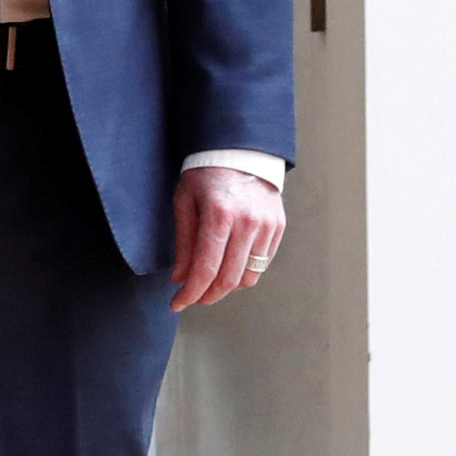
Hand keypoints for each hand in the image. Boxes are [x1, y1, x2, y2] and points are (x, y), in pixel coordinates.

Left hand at [170, 167, 286, 311]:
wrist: (240, 152)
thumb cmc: (206, 176)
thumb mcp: (184, 203)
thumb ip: (184, 243)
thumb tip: (181, 279)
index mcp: (219, 215)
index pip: (206, 269)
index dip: (190, 293)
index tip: (177, 304)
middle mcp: (247, 223)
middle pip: (229, 279)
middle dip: (207, 296)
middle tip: (192, 298)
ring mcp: (267, 226)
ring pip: (249, 277)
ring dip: (227, 287)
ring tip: (210, 282)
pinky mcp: (278, 227)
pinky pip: (262, 264)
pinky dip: (244, 273)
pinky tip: (228, 267)